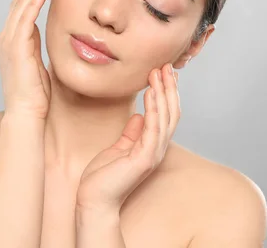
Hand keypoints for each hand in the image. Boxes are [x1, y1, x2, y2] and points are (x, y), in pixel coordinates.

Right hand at [0, 0, 60, 120]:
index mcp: (12, 42)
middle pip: (19, 3)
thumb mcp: (37, 63)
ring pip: (22, 6)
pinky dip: (33, 2)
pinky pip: (25, 18)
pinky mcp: (16, 48)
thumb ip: (36, 46)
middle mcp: (6, 38)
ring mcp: (9, 42)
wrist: (26, 113)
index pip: (20, 9)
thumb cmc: (35, 94)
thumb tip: (42, 32)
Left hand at [76, 63, 180, 211]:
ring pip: (166, 117)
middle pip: (172, 113)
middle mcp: (157, 149)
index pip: (166, 115)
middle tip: (167, 65)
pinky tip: (151, 92)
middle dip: (170, 88)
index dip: (168, 93)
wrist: (94, 200)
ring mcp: (153, 154)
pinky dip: (155, 108)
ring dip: (164, 92)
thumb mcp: (119, 147)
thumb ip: (131, 132)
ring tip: (160, 72)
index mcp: (152, 145)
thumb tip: (139, 116)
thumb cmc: (103, 177)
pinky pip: (154, 128)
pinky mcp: (144, 159)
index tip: (165, 72)